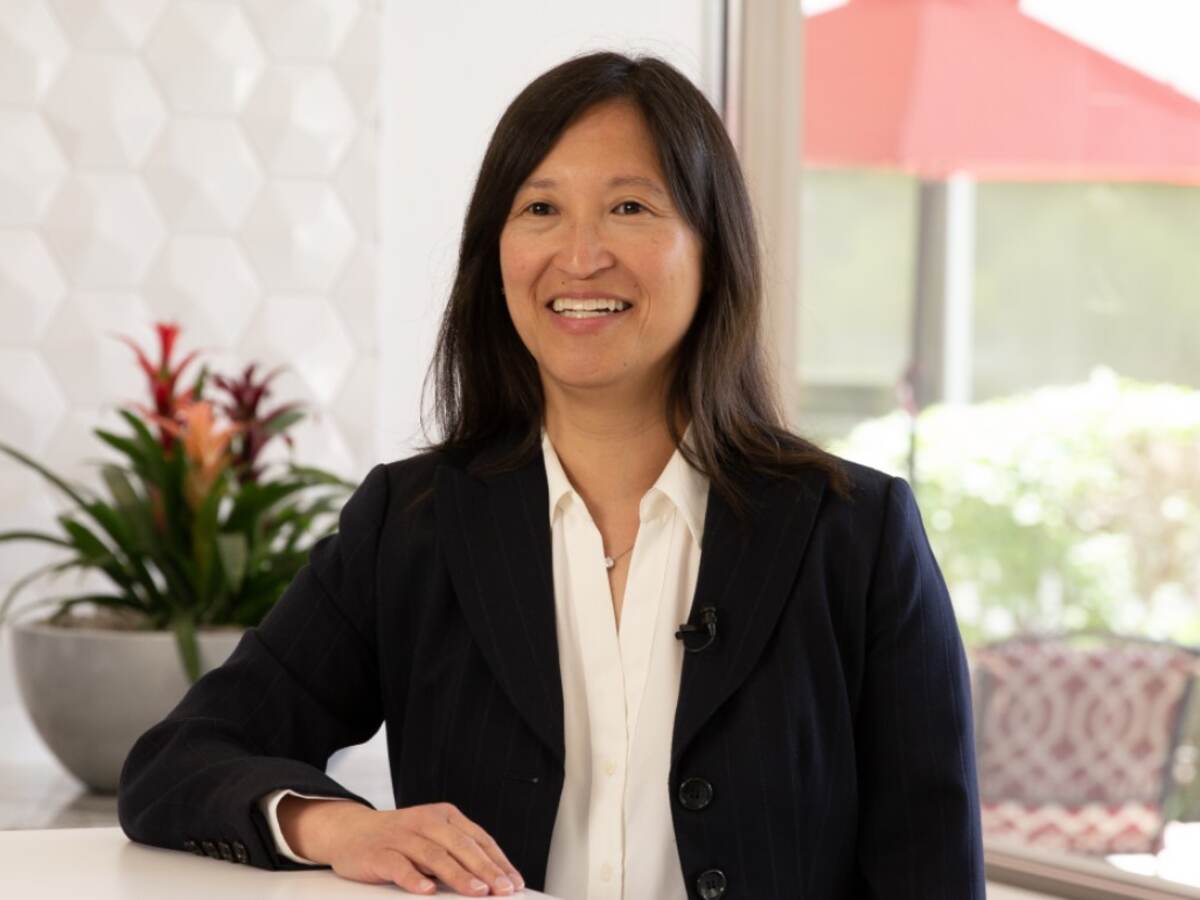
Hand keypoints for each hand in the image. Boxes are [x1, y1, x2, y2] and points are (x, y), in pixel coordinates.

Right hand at [277, 797, 525, 895]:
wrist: (351, 831)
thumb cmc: (400, 839)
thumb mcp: (433, 838)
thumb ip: (458, 853)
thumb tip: (492, 879)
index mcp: (445, 817)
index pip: (479, 839)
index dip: (499, 861)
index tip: (515, 882)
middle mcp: (426, 822)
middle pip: (461, 846)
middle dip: (486, 869)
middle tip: (503, 889)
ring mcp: (402, 836)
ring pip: (435, 855)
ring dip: (458, 875)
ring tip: (477, 891)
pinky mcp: (380, 853)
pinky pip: (399, 865)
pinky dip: (414, 878)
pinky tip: (426, 890)